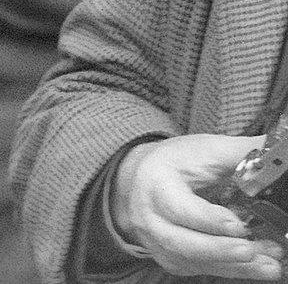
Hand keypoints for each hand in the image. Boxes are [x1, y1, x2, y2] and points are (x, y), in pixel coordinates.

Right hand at [113, 135, 283, 278]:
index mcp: (155, 182)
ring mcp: (157, 241)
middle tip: (251, 251)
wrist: (145, 177)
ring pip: (193, 261)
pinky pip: (200, 269)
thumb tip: (277, 158)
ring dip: (234, 266)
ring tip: (270, 265)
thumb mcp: (207, 150)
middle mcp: (149, 216)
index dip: (207, 219)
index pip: (178, 207)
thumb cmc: (178, 162)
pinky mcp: (170, 257)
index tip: (238, 225)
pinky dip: (231, 270)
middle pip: (180, 242)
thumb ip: (244, 155)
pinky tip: (257, 265)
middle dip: (219, 250)